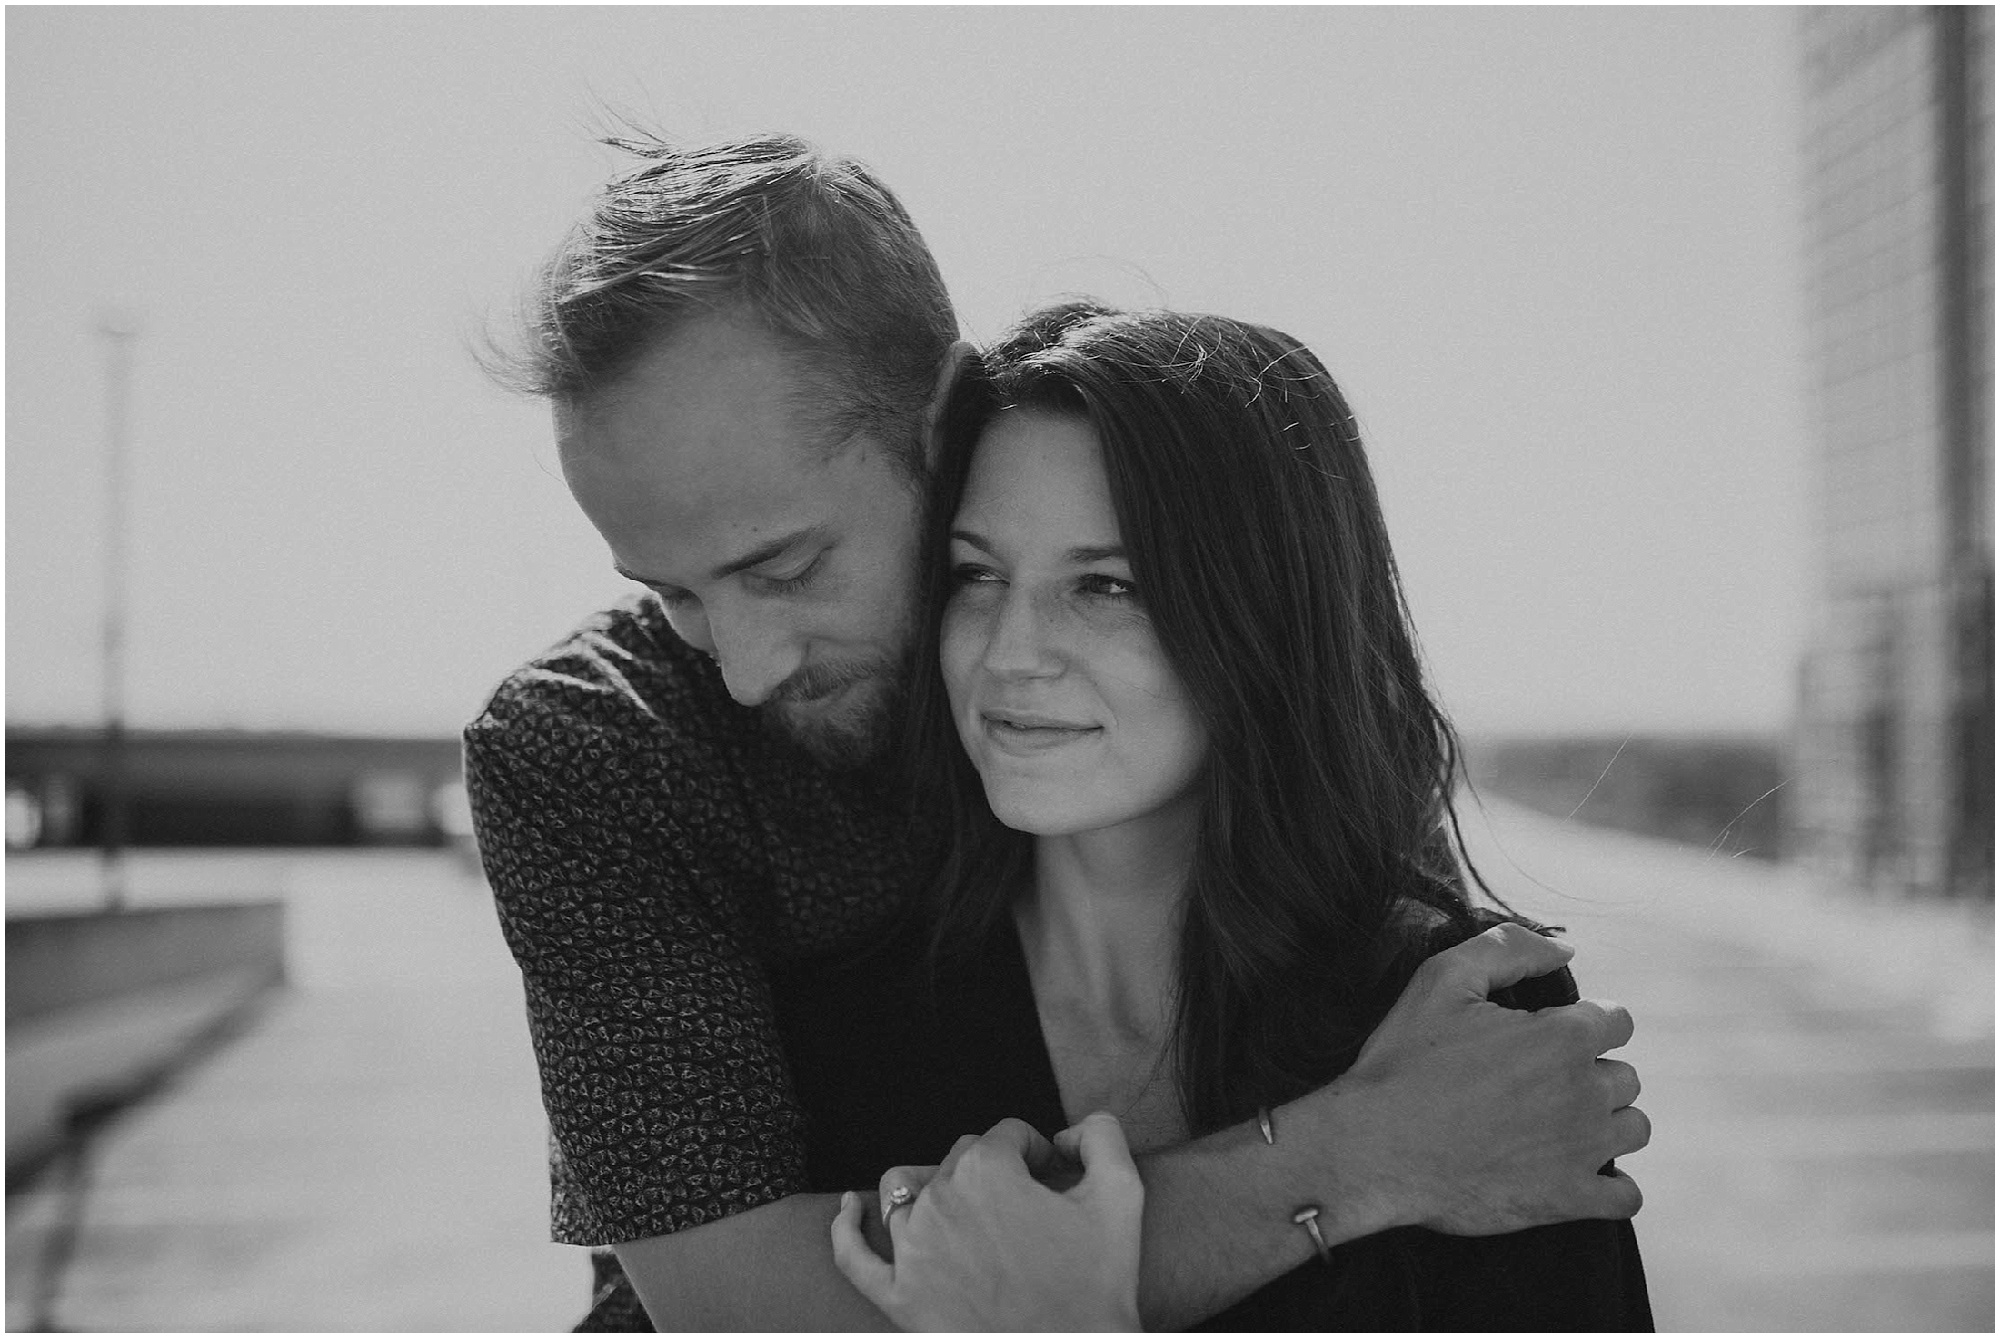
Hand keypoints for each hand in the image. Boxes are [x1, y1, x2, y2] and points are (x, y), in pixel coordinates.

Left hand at [829, 1113, 1144, 1330]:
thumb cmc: (1097, 1284)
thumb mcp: (1121, 1194)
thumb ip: (1100, 1136)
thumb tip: (1066, 1133)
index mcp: (987, 1171)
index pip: (1008, 1136)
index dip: (1036, 1154)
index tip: (1054, 1179)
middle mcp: (939, 1200)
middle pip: (960, 1161)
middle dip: (994, 1173)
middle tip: (1027, 1208)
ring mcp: (911, 1251)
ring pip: (906, 1190)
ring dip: (936, 1188)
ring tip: (966, 1208)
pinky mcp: (897, 1298)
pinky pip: (853, 1256)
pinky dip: (846, 1225)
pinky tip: (849, 1205)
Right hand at [1321, 922, 1648, 1235]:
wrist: (1373, 1150)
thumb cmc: (1404, 1063)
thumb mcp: (1442, 979)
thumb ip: (1509, 949)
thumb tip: (1565, 951)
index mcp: (1563, 1037)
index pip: (1617, 1021)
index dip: (1582, 1023)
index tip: (1545, 1037)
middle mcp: (1586, 1092)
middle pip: (1625, 1076)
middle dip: (1590, 1073)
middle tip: (1537, 1083)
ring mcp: (1582, 1151)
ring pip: (1633, 1129)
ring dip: (1606, 1124)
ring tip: (1558, 1125)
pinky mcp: (1568, 1200)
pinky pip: (1626, 1196)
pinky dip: (1610, 1186)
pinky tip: (1574, 1173)